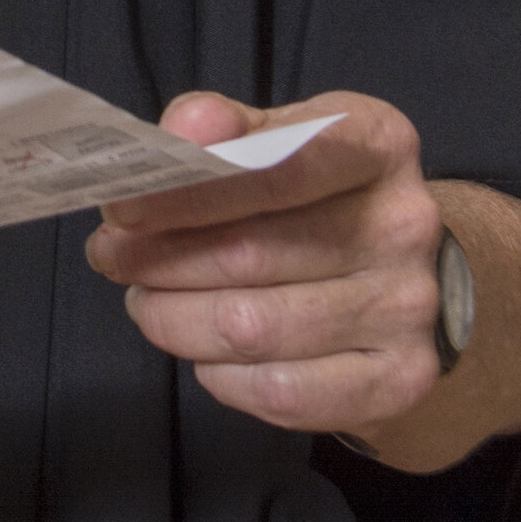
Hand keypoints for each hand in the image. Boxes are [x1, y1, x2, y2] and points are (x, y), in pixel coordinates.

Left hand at [86, 91, 445, 437]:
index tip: (122, 208)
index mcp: (376, 144)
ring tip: (147, 302)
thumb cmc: (317, 198)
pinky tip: (205, 353)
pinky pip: (282, 391)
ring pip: (253, 327)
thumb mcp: (283, 139)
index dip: (189, 191)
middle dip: (157, 260)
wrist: (399, 276)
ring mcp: (410, 308)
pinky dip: (222, 376)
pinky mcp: (402, 379)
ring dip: (174, 319)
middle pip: (250, 253)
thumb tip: (180, 131)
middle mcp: (404, 225)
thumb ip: (228, 129)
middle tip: (110, 257)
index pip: (277, 166)